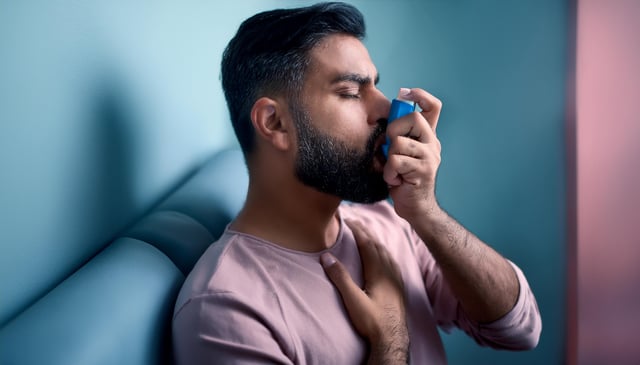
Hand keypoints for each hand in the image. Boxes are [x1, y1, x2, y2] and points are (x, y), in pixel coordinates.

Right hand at [320, 219, 408, 363]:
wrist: (392, 339)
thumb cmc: (372, 321)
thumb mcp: (353, 300)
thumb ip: (340, 278)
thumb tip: (326, 257)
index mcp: (379, 271)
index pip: (367, 243)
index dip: (357, 230)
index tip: (348, 220)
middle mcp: (389, 271)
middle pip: (377, 245)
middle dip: (365, 232)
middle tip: (355, 222)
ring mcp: (396, 279)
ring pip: (386, 252)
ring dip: (375, 240)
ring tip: (366, 235)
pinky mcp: (399, 287)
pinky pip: (392, 262)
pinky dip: (384, 252)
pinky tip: (383, 256)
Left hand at [384, 88, 442, 220]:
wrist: (415, 208)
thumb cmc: (402, 179)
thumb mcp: (397, 154)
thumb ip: (394, 138)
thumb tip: (379, 121)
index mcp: (427, 137)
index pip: (433, 107)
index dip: (420, 95)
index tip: (405, 93)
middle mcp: (432, 143)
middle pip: (413, 118)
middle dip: (394, 130)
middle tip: (391, 148)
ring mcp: (430, 156)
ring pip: (399, 142)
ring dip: (389, 158)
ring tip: (394, 171)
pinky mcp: (423, 170)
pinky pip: (396, 161)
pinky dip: (389, 173)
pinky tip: (395, 180)